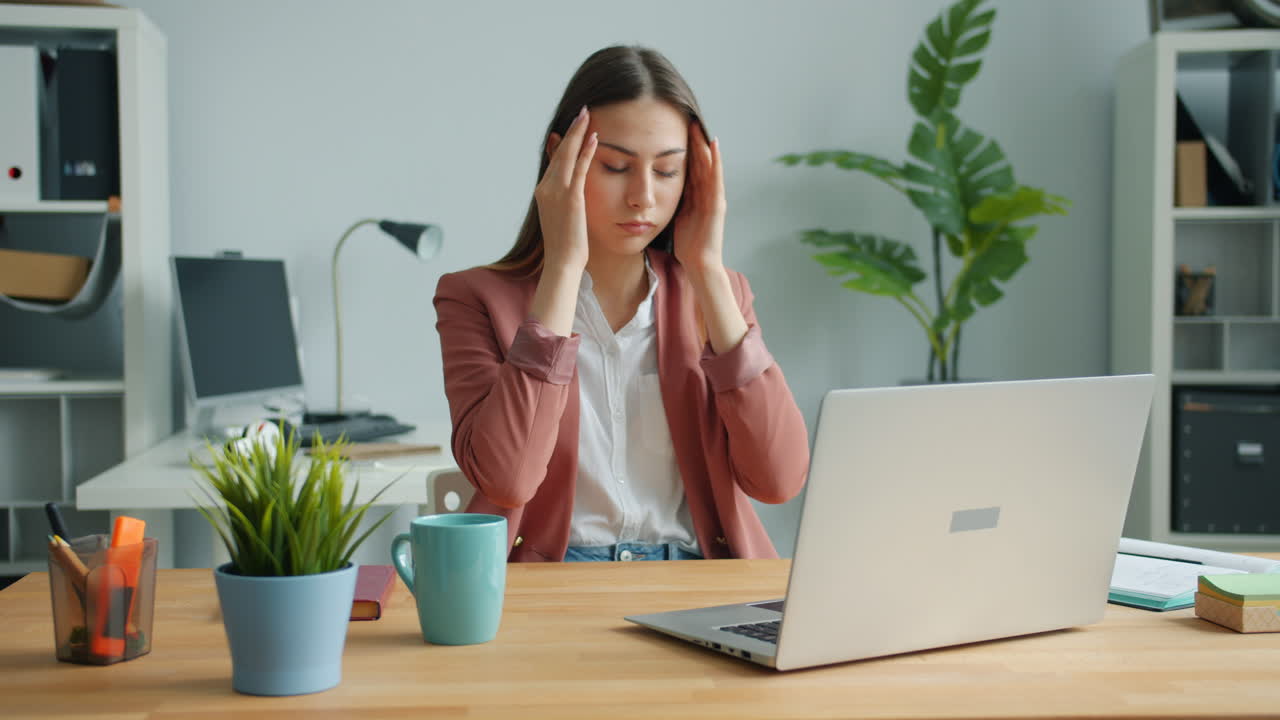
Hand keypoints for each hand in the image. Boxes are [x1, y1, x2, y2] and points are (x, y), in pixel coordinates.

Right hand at [534, 106, 596, 271]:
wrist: (562, 262)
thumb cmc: (566, 246)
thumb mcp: (562, 219)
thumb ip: (564, 202)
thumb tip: (571, 196)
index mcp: (543, 192)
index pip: (554, 161)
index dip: (562, 143)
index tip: (569, 128)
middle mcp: (546, 188)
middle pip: (559, 153)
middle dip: (571, 131)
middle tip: (581, 112)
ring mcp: (557, 192)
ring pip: (567, 155)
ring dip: (578, 133)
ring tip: (587, 115)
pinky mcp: (571, 197)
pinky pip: (579, 168)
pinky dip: (586, 151)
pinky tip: (594, 137)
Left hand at [671, 121, 725, 274]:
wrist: (699, 264)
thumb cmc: (687, 244)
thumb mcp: (677, 215)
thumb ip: (675, 200)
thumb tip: (658, 188)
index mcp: (697, 196)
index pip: (690, 167)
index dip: (684, 150)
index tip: (674, 131)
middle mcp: (708, 193)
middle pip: (700, 162)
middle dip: (693, 142)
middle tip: (687, 119)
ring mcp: (715, 197)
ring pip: (708, 165)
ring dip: (704, 145)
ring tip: (698, 126)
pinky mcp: (718, 203)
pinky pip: (716, 178)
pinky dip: (715, 161)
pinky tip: (712, 145)